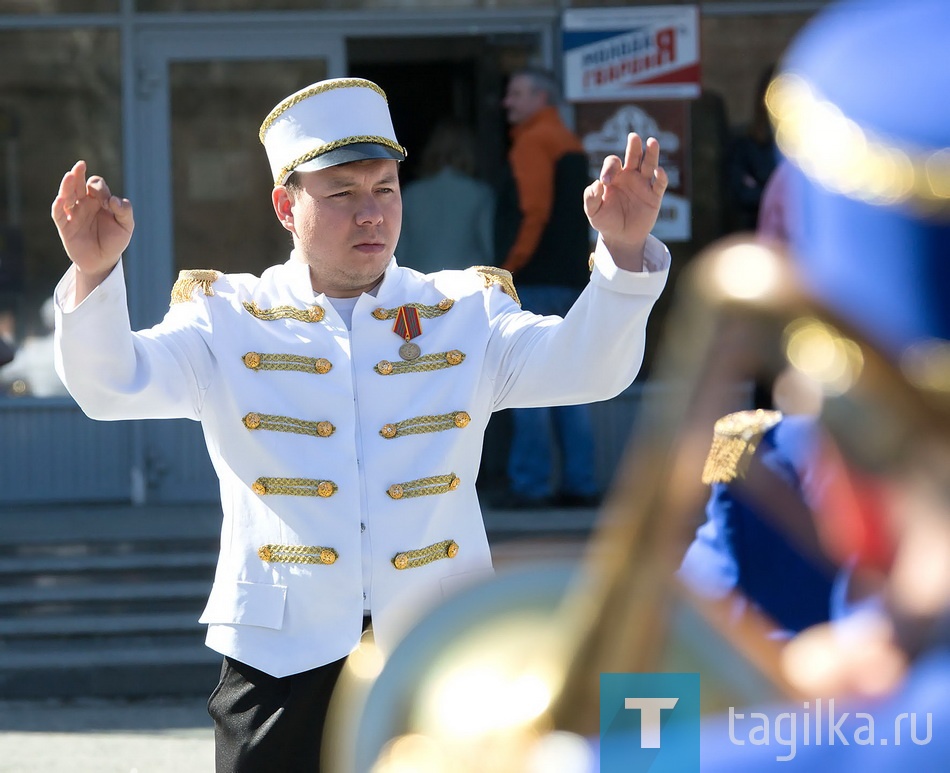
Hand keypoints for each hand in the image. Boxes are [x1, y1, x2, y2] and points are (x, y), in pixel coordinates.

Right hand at [51, 160, 133, 299]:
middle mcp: (84, 204)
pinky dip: (58, 206)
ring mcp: (73, 214)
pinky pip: (59, 214)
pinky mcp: (65, 226)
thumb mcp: (126, 226)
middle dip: (79, 175)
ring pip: (67, 196)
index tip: (109, 203)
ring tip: (70, 176)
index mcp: (98, 201)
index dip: (101, 189)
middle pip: (78, 185)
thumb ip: (125, 212)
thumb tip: (115, 201)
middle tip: (80, 165)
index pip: (96, 186)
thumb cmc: (115, 241)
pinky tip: (60, 199)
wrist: (104, 261)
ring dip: (67, 186)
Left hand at [584, 133, 667, 270]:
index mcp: (614, 176)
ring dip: (651, 153)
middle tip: (633, 137)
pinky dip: (661, 177)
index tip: (606, 181)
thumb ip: (590, 198)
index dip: (610, 168)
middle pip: (633, 156)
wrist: (620, 238)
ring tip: (652, 141)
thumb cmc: (605, 221)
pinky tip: (659, 171)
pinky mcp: (654, 196)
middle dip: (633, 147)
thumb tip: (597, 184)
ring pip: (649, 164)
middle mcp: (630, 176)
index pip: (613, 163)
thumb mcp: (593, 212)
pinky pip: (660, 184)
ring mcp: (643, 184)